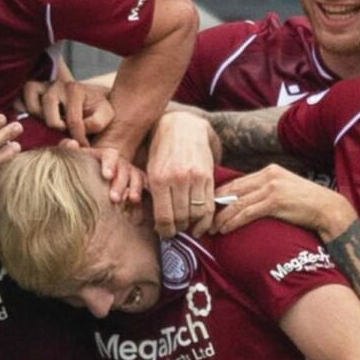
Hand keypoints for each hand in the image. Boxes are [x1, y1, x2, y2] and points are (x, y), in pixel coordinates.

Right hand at [20, 79, 113, 144]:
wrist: (89, 97)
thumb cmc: (96, 108)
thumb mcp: (105, 114)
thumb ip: (97, 122)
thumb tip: (80, 129)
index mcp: (75, 89)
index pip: (73, 121)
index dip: (78, 139)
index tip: (84, 147)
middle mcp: (56, 85)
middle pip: (49, 115)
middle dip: (58, 128)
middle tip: (65, 132)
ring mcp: (41, 86)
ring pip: (33, 108)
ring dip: (41, 121)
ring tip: (53, 125)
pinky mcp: (30, 90)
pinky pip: (19, 103)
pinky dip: (23, 112)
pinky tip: (36, 120)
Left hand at [146, 111, 216, 237]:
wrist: (182, 126)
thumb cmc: (161, 150)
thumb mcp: (150, 169)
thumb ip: (152, 193)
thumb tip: (157, 222)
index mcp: (158, 179)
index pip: (164, 217)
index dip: (165, 231)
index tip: (165, 233)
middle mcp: (177, 180)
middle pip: (181, 218)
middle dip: (178, 229)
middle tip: (176, 231)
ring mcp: (195, 178)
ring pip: (196, 214)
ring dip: (192, 225)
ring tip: (187, 226)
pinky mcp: (208, 176)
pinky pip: (209, 205)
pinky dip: (206, 219)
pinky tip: (201, 223)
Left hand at [213, 164, 353, 240]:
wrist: (328, 209)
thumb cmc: (306, 203)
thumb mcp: (284, 189)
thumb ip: (265, 190)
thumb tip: (244, 201)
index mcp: (270, 170)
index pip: (237, 182)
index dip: (220, 195)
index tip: (208, 206)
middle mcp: (269, 175)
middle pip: (233, 190)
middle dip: (215, 205)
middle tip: (203, 218)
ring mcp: (272, 188)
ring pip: (237, 203)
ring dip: (221, 217)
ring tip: (211, 228)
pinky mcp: (275, 202)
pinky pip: (247, 213)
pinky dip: (233, 222)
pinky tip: (225, 230)